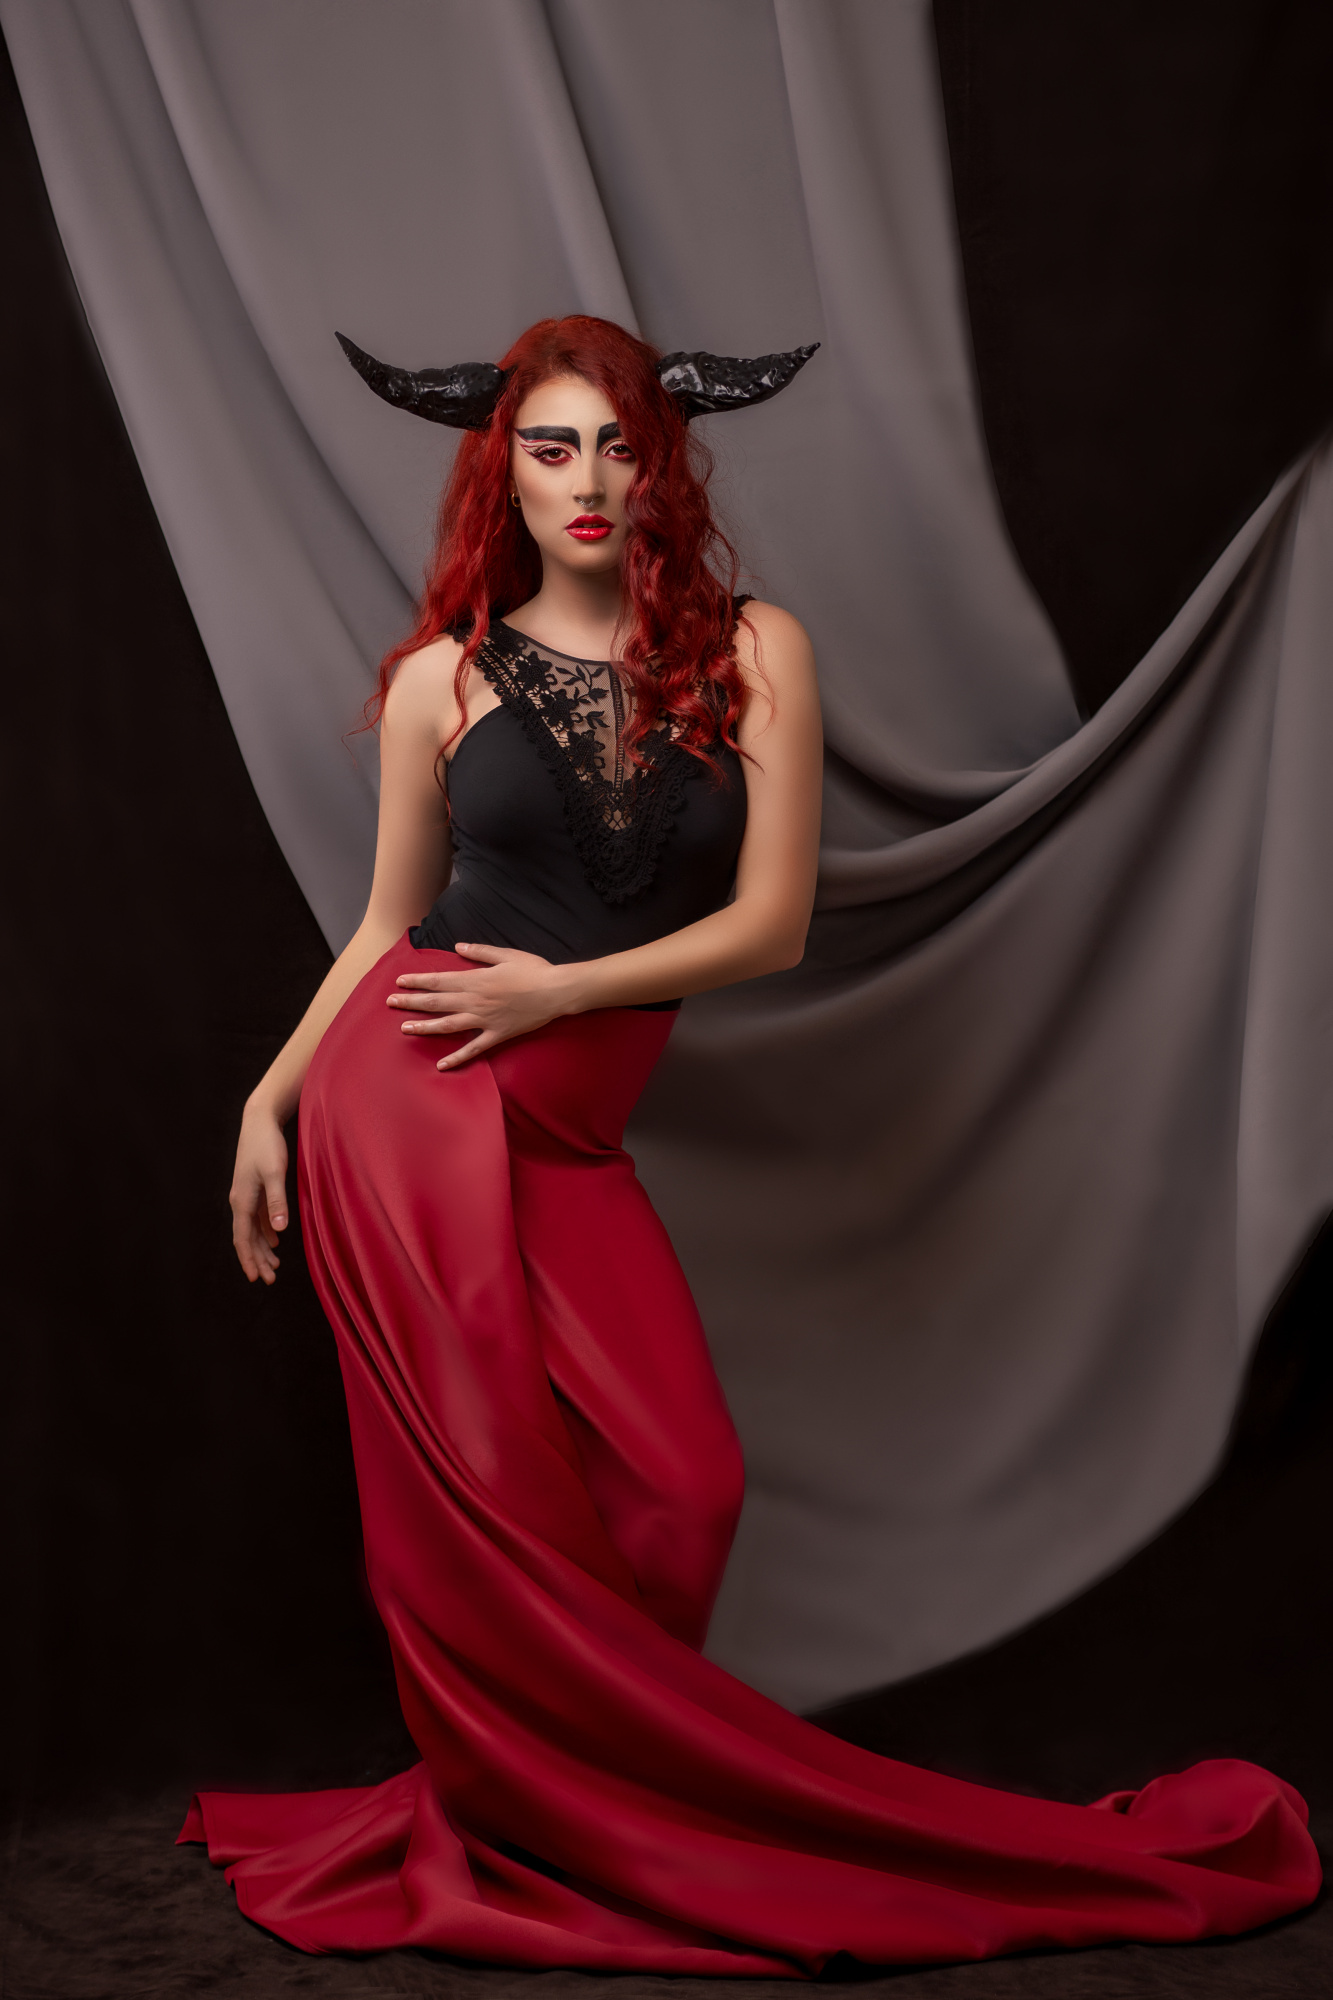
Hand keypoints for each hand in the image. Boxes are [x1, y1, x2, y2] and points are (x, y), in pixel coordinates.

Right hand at [230, 1099, 289, 1284]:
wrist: (259, 1120)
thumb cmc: (267, 1144)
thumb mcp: (274, 1173)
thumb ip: (277, 1202)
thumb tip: (279, 1231)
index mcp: (242, 1200)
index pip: (243, 1238)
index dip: (249, 1259)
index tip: (255, 1278)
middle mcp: (240, 1200)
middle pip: (247, 1237)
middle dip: (257, 1259)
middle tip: (269, 1279)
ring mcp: (247, 1194)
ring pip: (252, 1228)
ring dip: (262, 1247)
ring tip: (274, 1265)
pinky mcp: (255, 1187)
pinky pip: (258, 1217)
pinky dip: (265, 1230)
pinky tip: (275, 1239)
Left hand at [388, 942, 576, 1067]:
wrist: (556, 991)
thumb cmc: (534, 970)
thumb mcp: (506, 954)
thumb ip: (480, 952)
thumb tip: (457, 948)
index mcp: (476, 979)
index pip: (439, 980)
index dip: (418, 981)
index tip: (400, 981)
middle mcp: (475, 1000)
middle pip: (437, 1002)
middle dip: (411, 1002)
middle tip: (390, 1003)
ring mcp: (485, 1020)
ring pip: (448, 1025)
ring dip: (425, 1027)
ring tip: (405, 1029)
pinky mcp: (497, 1035)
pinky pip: (474, 1049)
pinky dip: (457, 1058)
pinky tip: (442, 1065)